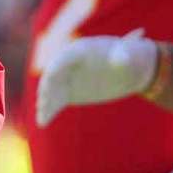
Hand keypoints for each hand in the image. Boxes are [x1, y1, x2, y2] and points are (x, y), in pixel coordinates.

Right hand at [37, 29, 155, 126]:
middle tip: (44, 99)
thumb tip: (122, 61)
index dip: (57, 68)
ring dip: (45, 102)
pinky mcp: (69, 93)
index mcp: (79, 50)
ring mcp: (67, 79)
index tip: (50, 79)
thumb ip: (123, 54)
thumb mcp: (128, 53)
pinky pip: (56, 102)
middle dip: (47, 87)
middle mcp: (68, 64)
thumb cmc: (129, 55)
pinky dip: (49, 111)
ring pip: (51, 91)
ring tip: (42, 114)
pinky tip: (43, 122)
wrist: (129, 67)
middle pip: (53, 75)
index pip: (64, 58)